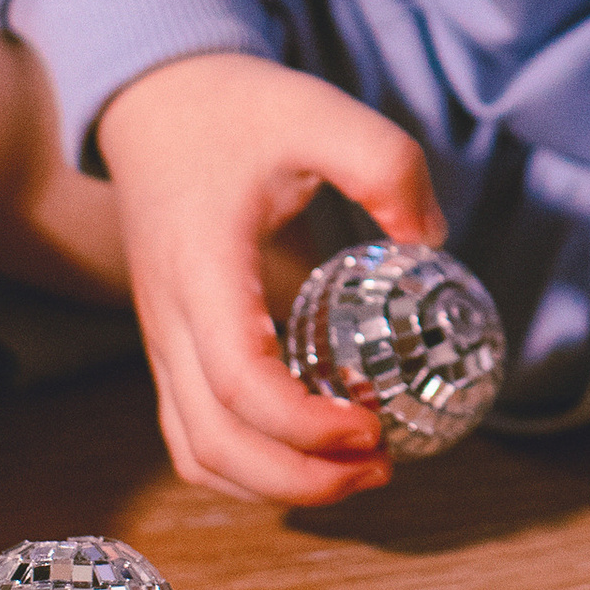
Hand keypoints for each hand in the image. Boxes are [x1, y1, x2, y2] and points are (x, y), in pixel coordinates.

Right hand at [98, 52, 446, 506]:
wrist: (158, 104)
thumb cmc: (239, 110)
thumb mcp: (319, 110)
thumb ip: (385, 163)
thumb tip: (432, 243)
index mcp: (202, 270)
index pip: (240, 381)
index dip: (306, 425)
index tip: (374, 424)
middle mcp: (169, 321)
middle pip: (214, 444)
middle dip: (300, 479)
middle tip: (381, 465)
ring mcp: (162, 343)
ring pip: (198, 455)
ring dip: (274, 484)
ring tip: (356, 469)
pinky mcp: (171, 350)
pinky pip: (194, 437)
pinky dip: (249, 467)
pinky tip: (313, 450)